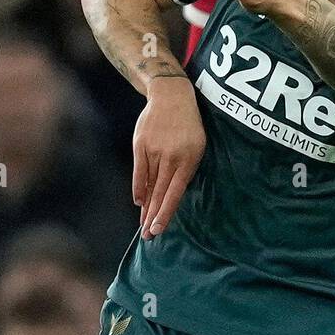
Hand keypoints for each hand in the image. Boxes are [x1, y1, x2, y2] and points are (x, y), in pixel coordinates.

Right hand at [133, 78, 205, 238]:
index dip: (165, 213)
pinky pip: (138, 172)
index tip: (158, 229)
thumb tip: (174, 195)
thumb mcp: (197, 146)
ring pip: (148, 185)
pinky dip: (138, 188)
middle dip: (153, 217)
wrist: (171, 97)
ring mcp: (154, 151)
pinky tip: (138, 202)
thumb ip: (186, 170)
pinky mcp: (141, 145)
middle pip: (159, 193)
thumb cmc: (188, 125)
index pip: (175, 193)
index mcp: (188, 159)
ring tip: (143, 224)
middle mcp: (170, 157)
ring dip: (146, 207)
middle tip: (148, 237)